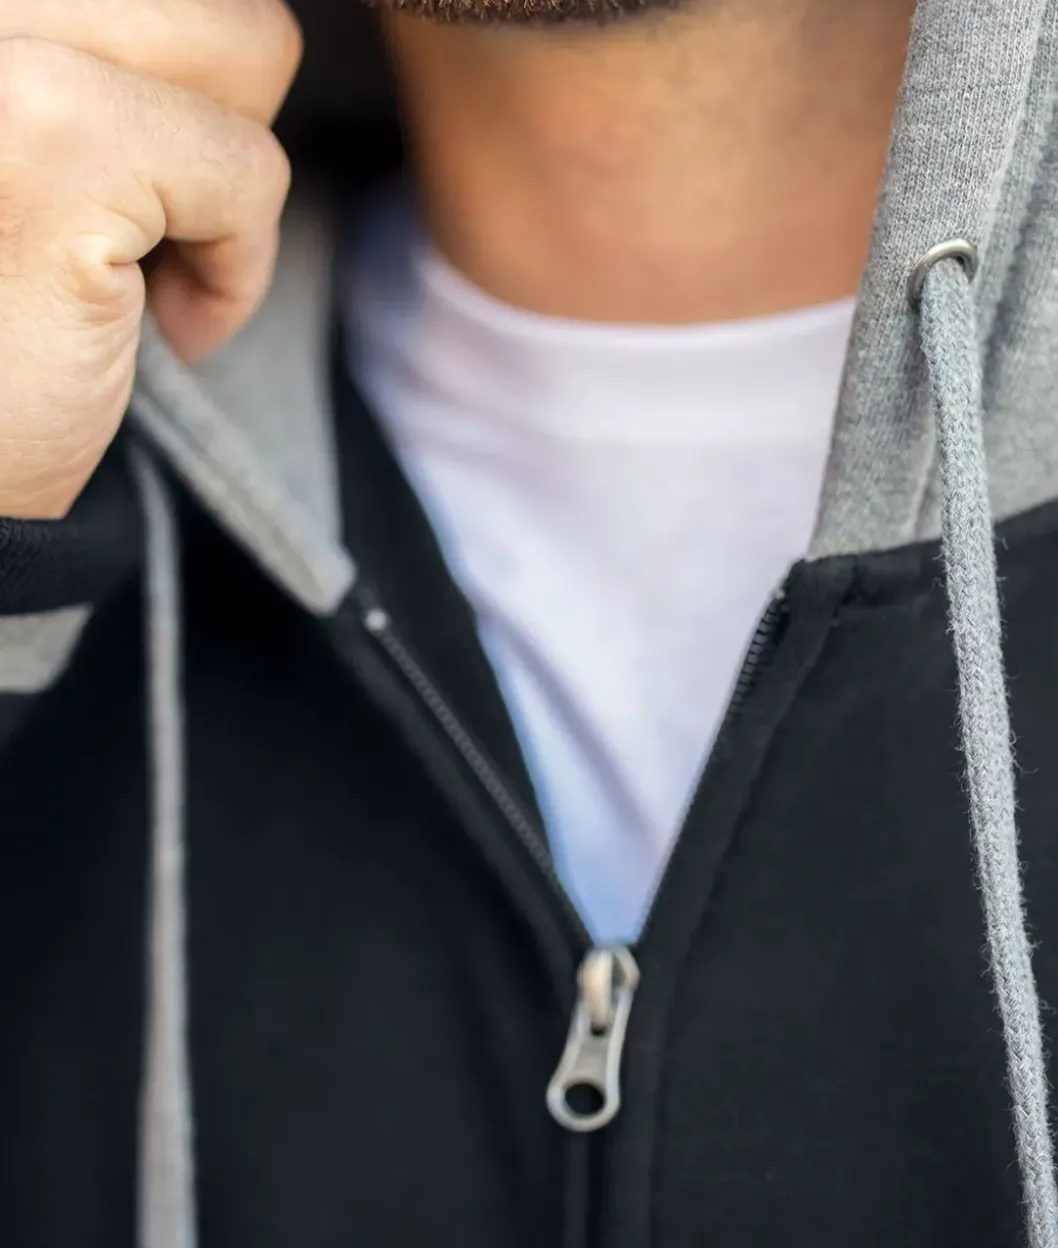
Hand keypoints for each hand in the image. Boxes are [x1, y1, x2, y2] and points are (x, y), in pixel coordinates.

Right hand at [0, 0, 302, 516]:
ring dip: (227, 185)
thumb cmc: (9, 314)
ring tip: (140, 264)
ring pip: (249, 44)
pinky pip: (252, 171)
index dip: (183, 73)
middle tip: (134, 223)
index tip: (125, 185)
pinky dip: (236, 272)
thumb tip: (251, 27)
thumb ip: (124, 53)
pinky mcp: (50, 144)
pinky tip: (156, 325)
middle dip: (212, 119)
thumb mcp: (60, 131)